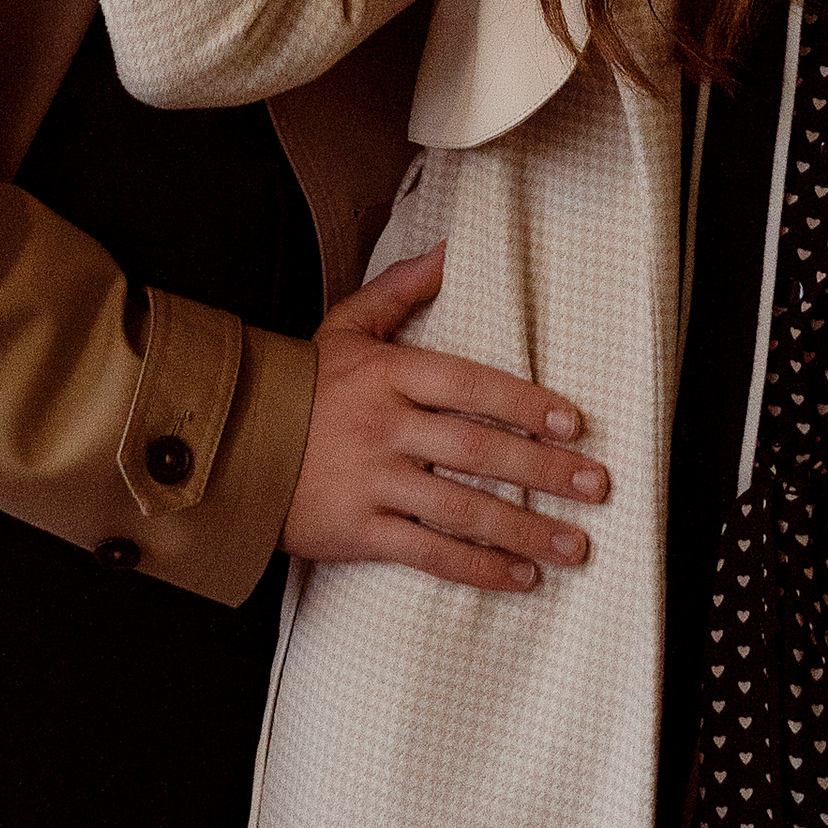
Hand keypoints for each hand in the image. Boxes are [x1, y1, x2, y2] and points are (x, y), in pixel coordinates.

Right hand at [282, 241, 610, 591]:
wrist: (230, 444)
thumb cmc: (300, 383)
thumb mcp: (345, 326)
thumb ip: (401, 289)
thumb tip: (450, 249)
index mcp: (389, 374)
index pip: (471, 385)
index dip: (525, 404)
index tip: (572, 423)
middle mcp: (385, 427)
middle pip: (479, 450)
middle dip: (544, 470)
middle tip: (596, 486)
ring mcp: (372, 482)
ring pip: (462, 509)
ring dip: (525, 529)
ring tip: (575, 544)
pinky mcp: (357, 530)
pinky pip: (429, 553)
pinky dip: (478, 568)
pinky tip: (521, 578)